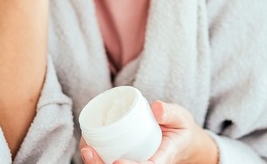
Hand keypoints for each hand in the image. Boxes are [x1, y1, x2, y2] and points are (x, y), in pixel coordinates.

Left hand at [79, 101, 217, 163]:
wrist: (181, 140)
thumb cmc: (180, 129)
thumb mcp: (181, 118)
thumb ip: (170, 112)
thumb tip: (156, 107)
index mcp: (161, 159)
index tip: (117, 162)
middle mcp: (146, 163)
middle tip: (89, 151)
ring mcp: (135, 162)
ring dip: (96, 162)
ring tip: (85, 148)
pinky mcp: (127, 157)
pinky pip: (109, 160)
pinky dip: (97, 155)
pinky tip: (87, 145)